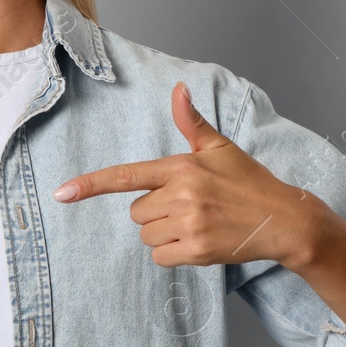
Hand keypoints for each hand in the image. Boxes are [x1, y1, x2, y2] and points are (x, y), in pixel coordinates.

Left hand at [52, 81, 325, 268]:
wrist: (284, 220)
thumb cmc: (249, 182)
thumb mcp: (220, 149)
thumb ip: (192, 123)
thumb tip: (178, 89)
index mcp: (181, 167)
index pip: (126, 176)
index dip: (91, 185)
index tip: (61, 194)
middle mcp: (182, 195)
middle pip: (136, 212)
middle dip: (156, 213)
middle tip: (190, 208)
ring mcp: (189, 224)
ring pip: (147, 236)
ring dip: (164, 235)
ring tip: (197, 224)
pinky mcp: (198, 251)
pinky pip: (160, 258)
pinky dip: (174, 255)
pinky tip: (198, 243)